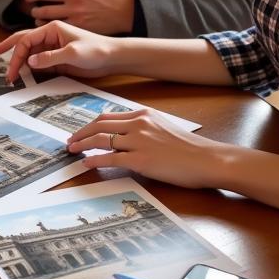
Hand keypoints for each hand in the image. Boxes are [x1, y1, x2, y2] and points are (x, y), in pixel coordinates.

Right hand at [0, 20, 117, 83]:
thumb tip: (30, 61)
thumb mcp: (73, 53)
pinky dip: (28, 67)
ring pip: (29, 53)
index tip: (12, 71)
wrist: (113, 58)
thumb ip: (51, 57)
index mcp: (52, 29)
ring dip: (18, 61)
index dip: (15, 54)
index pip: (26, 40)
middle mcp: (49, 36)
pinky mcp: (56, 59)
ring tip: (9, 73)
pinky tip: (22, 74)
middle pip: (23, 41)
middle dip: (8, 48)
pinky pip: (38, 62)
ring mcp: (52, 48)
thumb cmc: (96, 50)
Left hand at [68, 108, 223, 188]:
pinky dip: (94, 160)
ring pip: (101, 140)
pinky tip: (86, 163)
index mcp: (144, 115)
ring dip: (82, 145)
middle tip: (70, 142)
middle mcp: (139, 124)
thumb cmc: (189, 149)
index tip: (80, 132)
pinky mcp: (141, 160)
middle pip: (99, 125)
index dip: (90, 125)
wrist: (208, 160)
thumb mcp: (164, 129)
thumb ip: (144, 129)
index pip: (108, 117)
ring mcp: (139, 141)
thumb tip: (123, 137)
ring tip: (72, 151)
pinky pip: (110, 158)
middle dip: (81, 133)